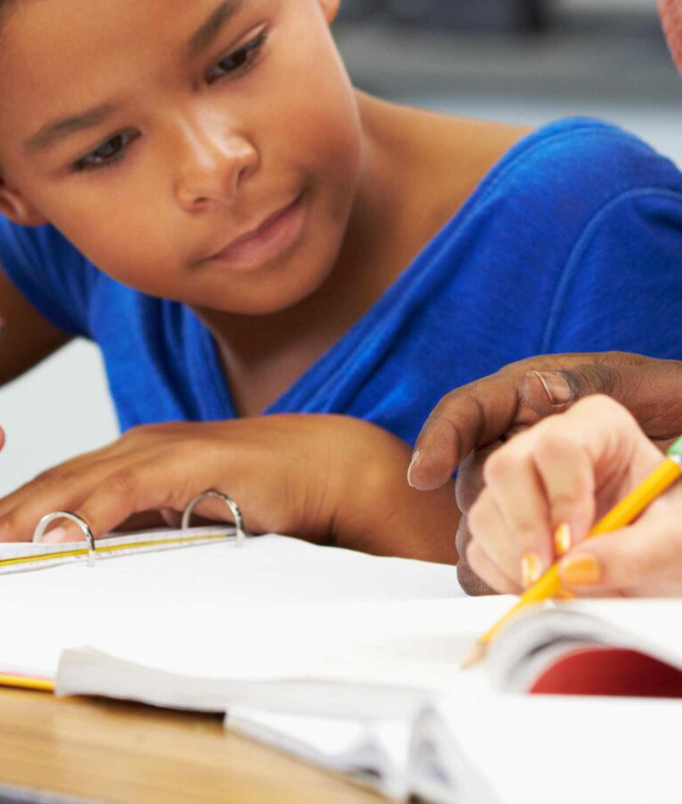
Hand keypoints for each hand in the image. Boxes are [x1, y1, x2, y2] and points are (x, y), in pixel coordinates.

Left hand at [0, 414, 455, 559]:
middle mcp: (140, 445)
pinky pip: (129, 487)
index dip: (12, 512)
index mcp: (135, 454)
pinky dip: (90, 510)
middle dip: (8, 515)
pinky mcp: (194, 460)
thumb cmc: (262, 490)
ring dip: (29, 516)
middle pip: (52, 481)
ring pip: (78, 482)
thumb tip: (86, 557)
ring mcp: (166, 448)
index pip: (54, 484)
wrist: (329, 464)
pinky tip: (60, 534)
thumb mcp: (185, 510)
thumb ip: (139, 524)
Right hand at [407, 352, 681, 593]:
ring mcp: (526, 484)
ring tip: (559, 588)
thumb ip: (634, 553)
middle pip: (505, 466)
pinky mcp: (510, 525)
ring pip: (484, 510)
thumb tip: (571, 569)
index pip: (555, 441)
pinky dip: (501, 577)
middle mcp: (554, 443)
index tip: (567, 544)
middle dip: (523, 526)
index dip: (555, 494)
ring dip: (513, 558)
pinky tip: (539, 591)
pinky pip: (478, 547)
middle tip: (550, 576)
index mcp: (601, 424)